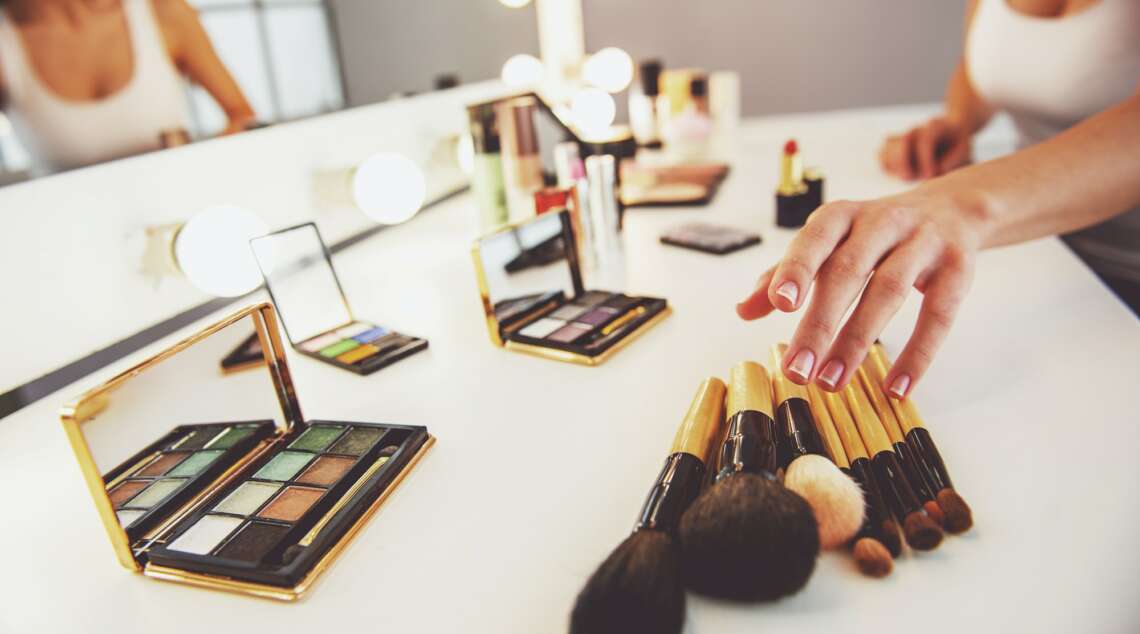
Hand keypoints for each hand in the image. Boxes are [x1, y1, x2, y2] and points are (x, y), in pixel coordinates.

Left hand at [736, 184, 989, 396]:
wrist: (951, 209)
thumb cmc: (874, 234)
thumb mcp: (829, 243)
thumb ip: (786, 274)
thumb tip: (743, 310)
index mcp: (841, 216)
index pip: (815, 239)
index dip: (797, 269)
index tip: (780, 305)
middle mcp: (881, 223)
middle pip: (848, 272)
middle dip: (819, 324)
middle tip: (797, 370)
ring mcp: (922, 243)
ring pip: (889, 292)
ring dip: (857, 341)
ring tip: (831, 382)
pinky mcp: (956, 269)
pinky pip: (938, 315)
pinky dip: (918, 354)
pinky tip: (896, 387)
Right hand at [879, 117, 970, 180]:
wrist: (952, 130)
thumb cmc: (957, 144)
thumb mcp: (965, 150)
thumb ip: (954, 160)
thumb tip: (937, 171)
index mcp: (936, 127)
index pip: (924, 139)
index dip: (925, 159)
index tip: (930, 175)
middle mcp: (917, 130)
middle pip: (902, 140)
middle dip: (904, 162)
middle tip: (911, 178)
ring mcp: (902, 136)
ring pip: (888, 147)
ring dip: (894, 165)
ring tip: (906, 176)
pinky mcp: (893, 146)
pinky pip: (881, 155)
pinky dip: (887, 166)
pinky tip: (898, 175)